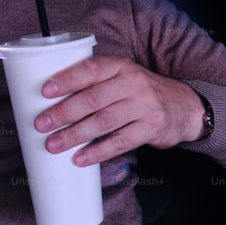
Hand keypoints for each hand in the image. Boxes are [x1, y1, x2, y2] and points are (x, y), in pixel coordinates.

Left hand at [33, 56, 206, 165]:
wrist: (183, 107)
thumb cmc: (140, 92)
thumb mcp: (122, 77)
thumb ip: (96, 83)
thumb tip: (52, 100)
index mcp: (120, 66)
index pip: (90, 69)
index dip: (66, 80)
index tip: (45, 91)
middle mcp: (132, 83)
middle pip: (93, 98)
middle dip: (64, 112)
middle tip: (41, 124)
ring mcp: (144, 106)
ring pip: (103, 122)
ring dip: (75, 135)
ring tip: (53, 144)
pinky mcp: (150, 129)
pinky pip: (120, 142)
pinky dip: (97, 152)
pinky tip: (80, 158)